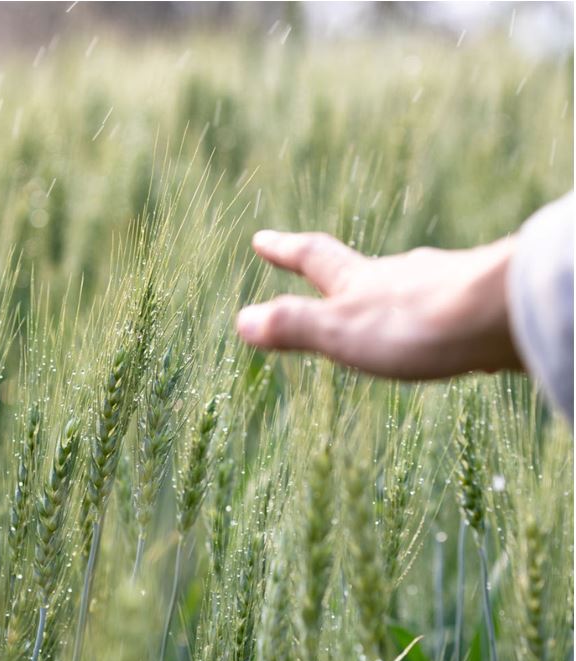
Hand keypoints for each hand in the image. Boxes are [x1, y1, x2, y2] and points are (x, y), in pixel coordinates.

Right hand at [236, 230, 523, 378]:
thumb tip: (242, 320)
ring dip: (393, 299)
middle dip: (341, 275)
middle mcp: (400, 276)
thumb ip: (295, 326)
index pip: (313, 259)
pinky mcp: (480, 306)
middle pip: (363, 271)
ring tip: (390, 313)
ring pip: (410, 288)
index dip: (284, 250)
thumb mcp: (341, 330)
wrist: (503, 315)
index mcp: (360, 283)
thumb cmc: (417, 325)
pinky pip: (451, 309)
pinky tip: (451, 336)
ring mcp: (442, 287)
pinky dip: (438, 319)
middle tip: (325, 272)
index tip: (262, 239)